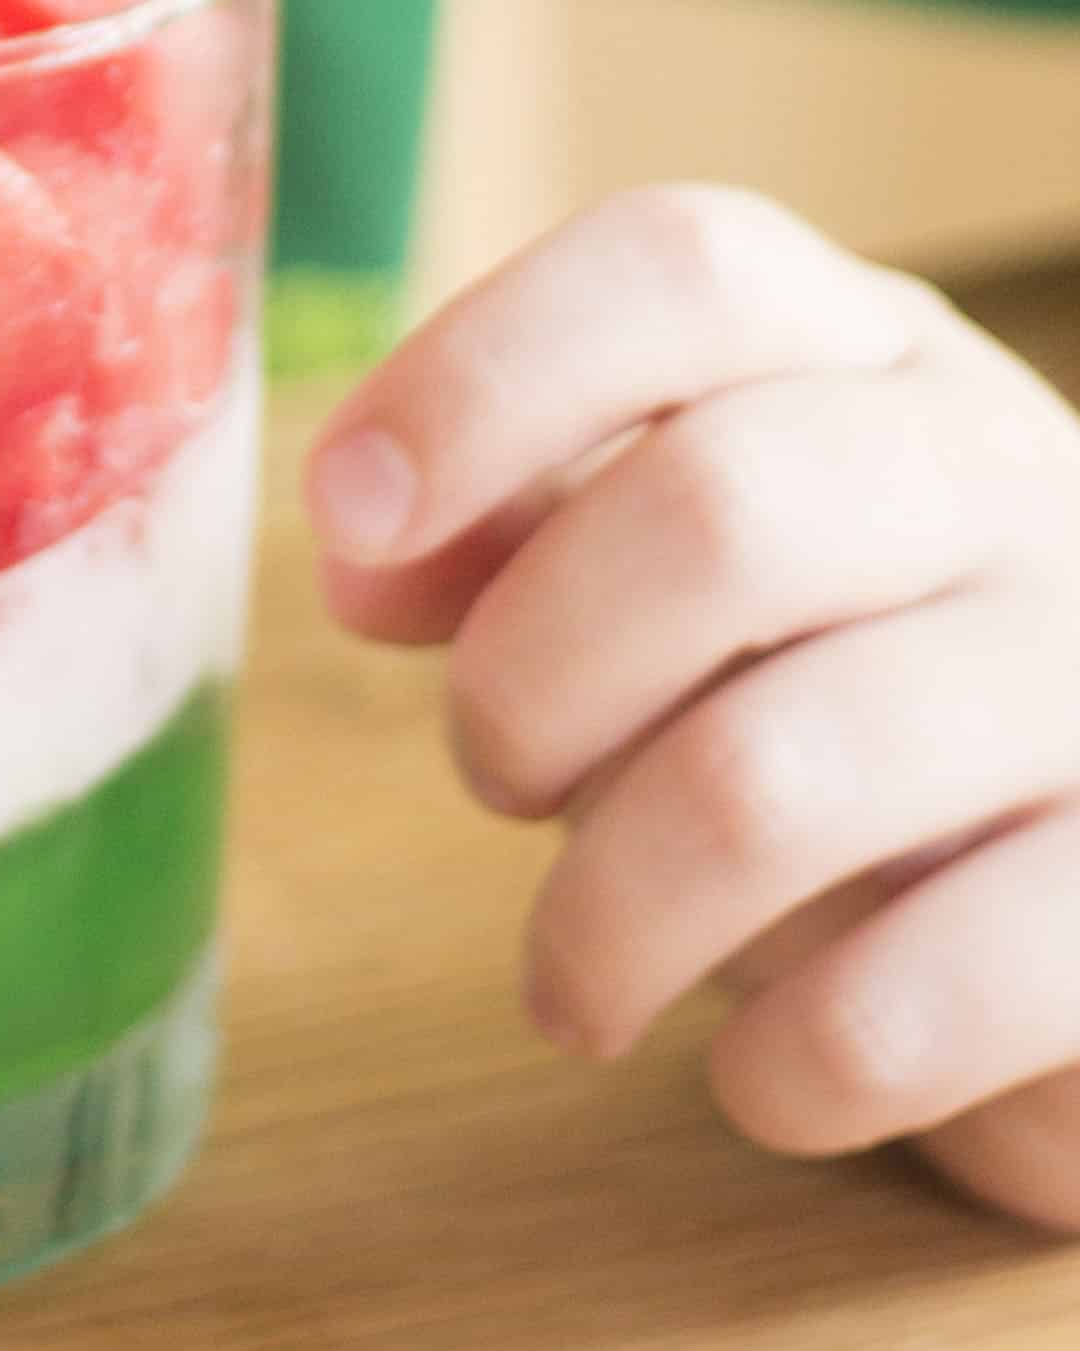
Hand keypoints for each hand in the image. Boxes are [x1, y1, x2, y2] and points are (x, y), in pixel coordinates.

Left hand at [304, 182, 1079, 1231]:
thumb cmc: (845, 694)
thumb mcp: (683, 570)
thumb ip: (516, 525)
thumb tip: (356, 550)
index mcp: (867, 355)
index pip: (684, 269)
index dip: (484, 373)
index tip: (346, 514)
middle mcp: (1004, 478)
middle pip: (718, 508)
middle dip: (531, 672)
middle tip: (493, 775)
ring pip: (785, 774)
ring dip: (614, 910)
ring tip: (574, 982)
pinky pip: (935, 989)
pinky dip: (796, 1059)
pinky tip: (761, 1082)